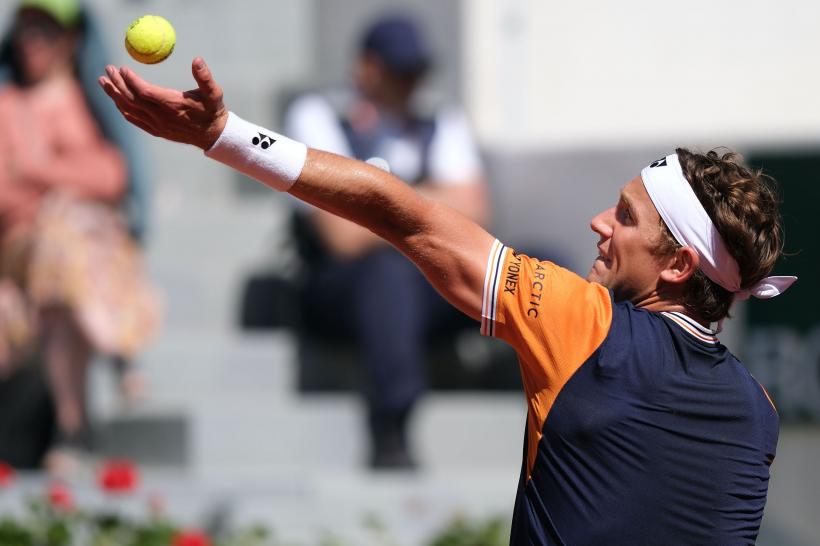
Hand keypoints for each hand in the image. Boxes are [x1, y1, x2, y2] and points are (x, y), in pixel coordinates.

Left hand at [98, 57, 228, 149]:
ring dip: (114, 95)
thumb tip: (197, 60)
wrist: (212, 134)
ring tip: (103, 81)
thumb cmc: (212, 110)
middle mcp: (161, 117)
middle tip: (108, 69)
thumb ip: (204, 77)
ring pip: (129, 109)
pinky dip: (122, 108)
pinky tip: (116, 99)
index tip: (123, 67)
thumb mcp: (213, 92)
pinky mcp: (155, 130)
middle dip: (117, 83)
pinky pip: (133, 119)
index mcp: (172, 105)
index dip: (131, 80)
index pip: (144, 92)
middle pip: (132, 99)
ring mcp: (156, 125)